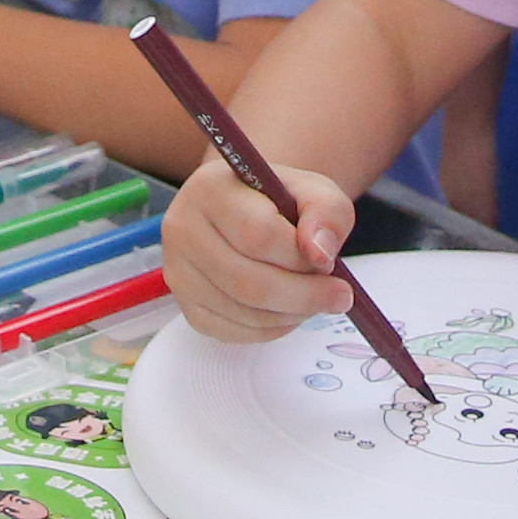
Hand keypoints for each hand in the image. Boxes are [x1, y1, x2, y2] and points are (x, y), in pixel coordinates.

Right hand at [162, 149, 362, 344]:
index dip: (301, 258)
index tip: (332, 266)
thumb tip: (319, 254)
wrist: (249, 212)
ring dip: (290, 314)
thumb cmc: (282, 201)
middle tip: (339, 297)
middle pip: (247, 281)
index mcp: (210, 188)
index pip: (258, 235)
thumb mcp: (315, 191)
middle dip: (303, 295)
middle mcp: (182, 228)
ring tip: (314, 299)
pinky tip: (287, 310)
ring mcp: (178, 271)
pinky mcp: (186, 306)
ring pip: (241, 311)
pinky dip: (270, 329)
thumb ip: (327, 213)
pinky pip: (232, 331)